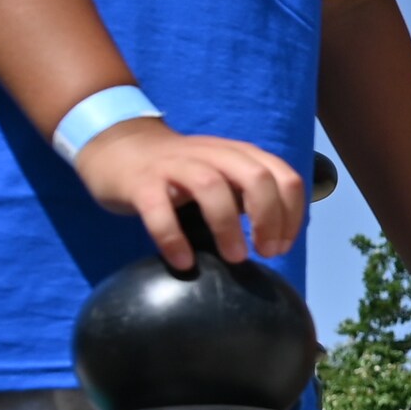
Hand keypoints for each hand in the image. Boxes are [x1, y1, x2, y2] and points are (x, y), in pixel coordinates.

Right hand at [74, 120, 308, 269]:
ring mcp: (175, 166)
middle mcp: (212, 154)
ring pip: (211, 187)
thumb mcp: (222, 175)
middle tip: (266, 252)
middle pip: (256, 178)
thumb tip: (277, 236)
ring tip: (235, 258)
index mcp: (239, 154)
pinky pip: (159, 209)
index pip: (284, 177)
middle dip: (269, 218)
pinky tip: (183, 261)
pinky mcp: (141, 182)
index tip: (282, 246)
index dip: (292, 214)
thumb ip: (248, 197)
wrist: (119, 148)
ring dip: (228, 227)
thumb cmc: (179, 172)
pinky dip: (173, 237)